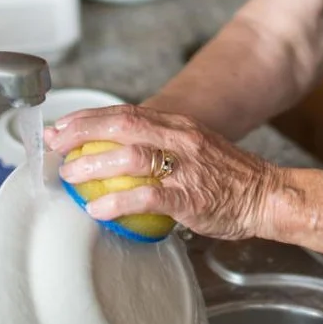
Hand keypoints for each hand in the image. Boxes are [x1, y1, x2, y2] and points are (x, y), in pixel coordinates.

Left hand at [42, 104, 281, 239]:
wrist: (267, 195)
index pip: (127, 113)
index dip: (89, 118)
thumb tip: (120, 153)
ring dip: (94, 165)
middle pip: (123, 126)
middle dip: (82, 132)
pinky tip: (98, 210)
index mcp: (180, 126)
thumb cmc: (231, 178)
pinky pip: (148, 197)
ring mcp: (187, 168)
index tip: (61, 126)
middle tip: (54, 144)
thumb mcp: (196, 148)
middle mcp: (181, 140)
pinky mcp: (191, 197)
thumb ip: (163, 146)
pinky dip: (119, 203)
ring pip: (131, 157)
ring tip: (70, 176)